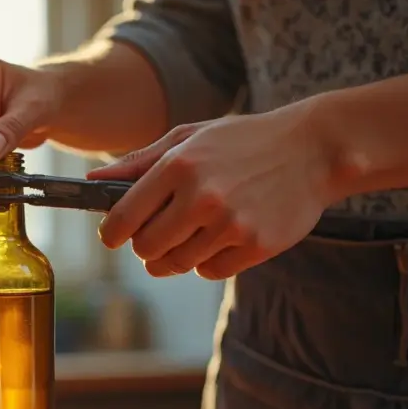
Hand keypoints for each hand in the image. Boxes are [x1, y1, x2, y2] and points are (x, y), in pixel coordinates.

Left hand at [90, 106, 336, 279]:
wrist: (314, 149)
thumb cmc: (242, 141)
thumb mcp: (188, 137)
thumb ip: (138, 162)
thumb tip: (93, 182)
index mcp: (179, 165)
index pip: (124, 218)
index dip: (111, 233)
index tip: (113, 236)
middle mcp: (203, 197)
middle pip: (147, 248)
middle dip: (145, 247)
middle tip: (156, 235)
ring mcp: (231, 224)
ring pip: (177, 263)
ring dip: (177, 254)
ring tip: (194, 231)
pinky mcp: (256, 245)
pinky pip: (210, 271)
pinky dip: (208, 261)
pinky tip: (221, 237)